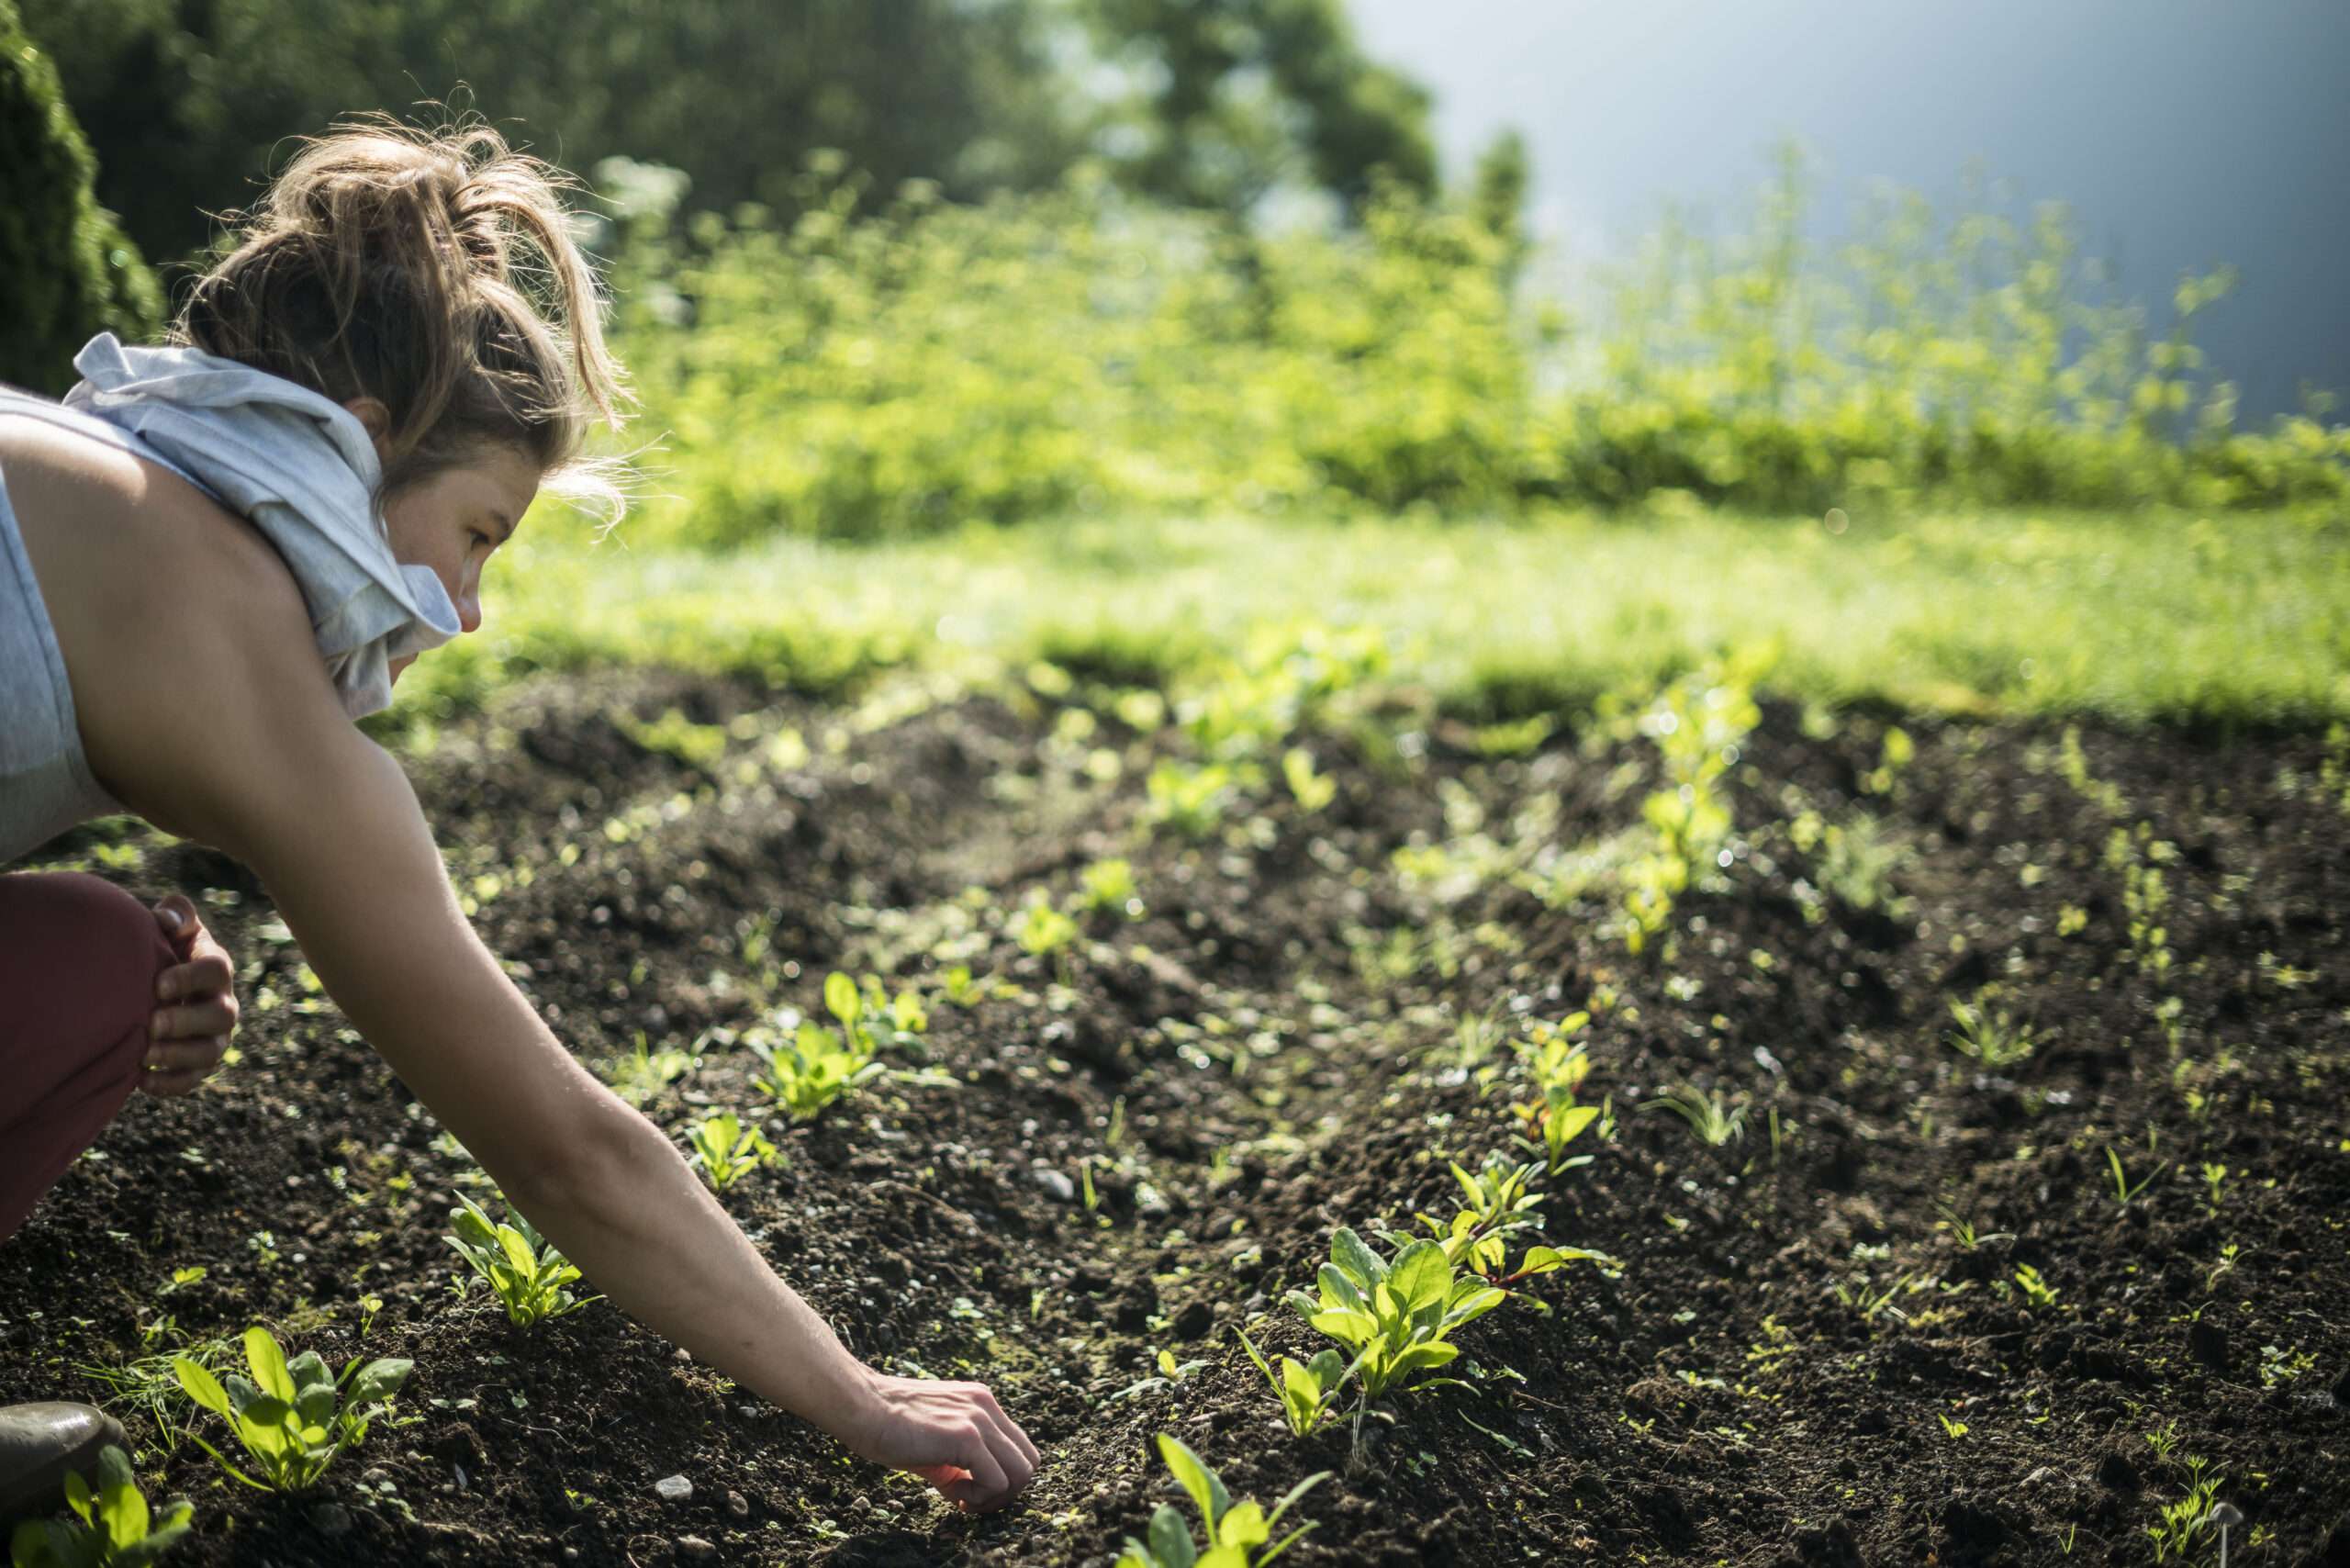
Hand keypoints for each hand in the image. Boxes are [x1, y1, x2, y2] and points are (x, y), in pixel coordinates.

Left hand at [143, 893, 238, 1097]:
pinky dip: (170, 1084)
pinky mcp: (200, 1063)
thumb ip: (175, 913)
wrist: (156, 986)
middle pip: (221, 1016)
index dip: (191, 979)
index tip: (158, 986)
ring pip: (210, 1052)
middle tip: (152, 1024)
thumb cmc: (163, 950)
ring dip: (178, 1056)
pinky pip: (193, 1079)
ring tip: (144, 1055)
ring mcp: (215, 1036)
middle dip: (186, 1022)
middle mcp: (223, 1003)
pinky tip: (140, 1080)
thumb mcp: (172, 927)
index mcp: (216, 968)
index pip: (217, 970)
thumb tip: (166, 921)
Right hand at [834, 1366, 1039, 1513]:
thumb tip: (971, 1494)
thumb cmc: (888, 1425)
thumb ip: (959, 1461)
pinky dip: (978, 1497)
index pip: (1019, 1448)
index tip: (970, 1490)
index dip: (1001, 1477)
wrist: (860, 1406)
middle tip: (971, 1500)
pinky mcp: (966, 1436)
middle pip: (1029, 1462)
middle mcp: (987, 1406)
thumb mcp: (935, 1440)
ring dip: (994, 1496)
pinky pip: (996, 1481)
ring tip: (960, 1496)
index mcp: (982, 1403)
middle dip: (1006, 1491)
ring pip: (1021, 1473)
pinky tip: (951, 1493)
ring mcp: (980, 1419)